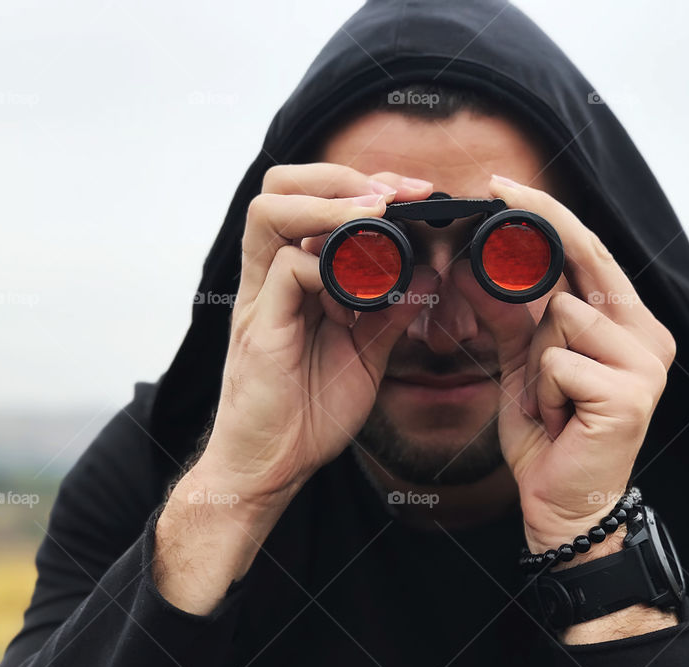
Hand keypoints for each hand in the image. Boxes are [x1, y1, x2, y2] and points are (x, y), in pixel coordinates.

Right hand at [192, 163, 437, 517]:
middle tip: (394, 196)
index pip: (311, 199)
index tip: (414, 194)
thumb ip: (391, 313)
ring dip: (330, 206)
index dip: (361, 185)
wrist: (270, 467)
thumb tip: (429, 276)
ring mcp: (259, 298)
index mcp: (293, 278)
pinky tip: (361, 291)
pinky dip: (328, 267)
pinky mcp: (259, 326)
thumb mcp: (366, 354)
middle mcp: (269, 278)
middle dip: (341, 177)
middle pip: (280, 186)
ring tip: (377, 217)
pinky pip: (286, 271)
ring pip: (271, 212)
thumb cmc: (308, 413)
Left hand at [455, 175, 675, 554]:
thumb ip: (511, 316)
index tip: (503, 184)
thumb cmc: (550, 433)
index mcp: (630, 324)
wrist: (563, 504)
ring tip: (550, 401)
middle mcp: (650, 335)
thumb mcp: (526, 364)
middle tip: (495, 191)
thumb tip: (475, 265)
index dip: (549, 214)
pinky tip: (559, 421)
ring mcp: (647, 364)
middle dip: (535, 234)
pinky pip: (557, 362)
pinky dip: (541, 392)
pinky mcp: (630, 393)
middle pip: (583, 264)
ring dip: (536, 363)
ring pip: (560, 316)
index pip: (590, 253)